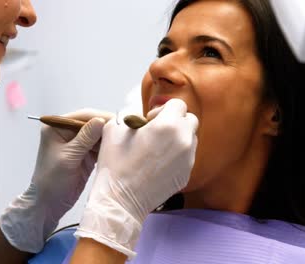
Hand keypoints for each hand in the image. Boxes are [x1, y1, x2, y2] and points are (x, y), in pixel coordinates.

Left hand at [0, 109, 113, 252]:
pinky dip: (108, 148)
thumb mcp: (68, 158)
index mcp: (57, 127)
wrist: (48, 205)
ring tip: (125, 140)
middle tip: (126, 132)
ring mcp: (77, 144)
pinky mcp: (85, 156)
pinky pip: (99, 147)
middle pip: (93, 124)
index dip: (101, 117)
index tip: (119, 122)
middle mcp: (67, 132)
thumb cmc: (52, 181)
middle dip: (108, 128)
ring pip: (98, 135)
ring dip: (110, 138)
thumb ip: (84, 138)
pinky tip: (118, 150)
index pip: (83, 116)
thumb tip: (101, 120)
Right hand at [75, 99, 198, 257]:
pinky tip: (158, 163)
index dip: (163, 109)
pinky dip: (177, 155)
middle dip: (175, 121)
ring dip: (177, 137)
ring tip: (157, 148)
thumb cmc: (116, 164)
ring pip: (191, 138)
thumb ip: (130, 114)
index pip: (179, 104)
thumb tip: (138, 114)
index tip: (150, 120)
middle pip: (190, 120)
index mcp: (168, 125)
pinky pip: (187, 156)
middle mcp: (183, 140)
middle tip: (157, 131)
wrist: (120, 200)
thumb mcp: (114, 128)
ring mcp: (188, 159)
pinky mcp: (186, 174)